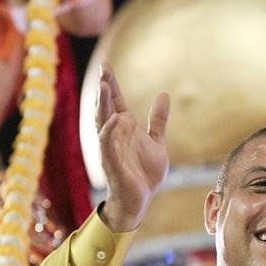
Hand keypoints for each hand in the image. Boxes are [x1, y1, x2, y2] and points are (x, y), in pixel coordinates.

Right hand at [96, 62, 169, 231]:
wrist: (140, 200)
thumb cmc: (145, 174)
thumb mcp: (157, 142)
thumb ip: (158, 121)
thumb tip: (164, 95)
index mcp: (125, 129)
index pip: (115, 102)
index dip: (111, 85)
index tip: (106, 65)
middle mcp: (115, 136)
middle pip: (106, 108)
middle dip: (104, 89)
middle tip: (103, 69)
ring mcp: (111, 149)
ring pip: (103, 123)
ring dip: (102, 105)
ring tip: (103, 86)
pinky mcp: (112, 163)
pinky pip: (107, 145)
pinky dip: (109, 132)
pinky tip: (114, 119)